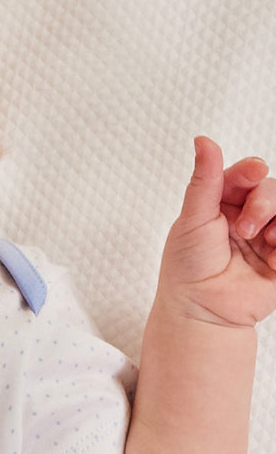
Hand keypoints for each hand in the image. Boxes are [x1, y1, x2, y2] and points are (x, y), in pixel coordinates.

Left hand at [160, 136, 275, 326]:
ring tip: (267, 241)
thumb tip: (203, 140)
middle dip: (264, 203)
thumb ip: (204, 180)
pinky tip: (274, 257)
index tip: (254, 172)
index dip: (251, 170)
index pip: (245, 175)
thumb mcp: (192, 219)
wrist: (202, 313)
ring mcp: (264, 237)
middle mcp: (244, 217)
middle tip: (245, 229)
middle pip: (271, 189)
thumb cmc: (187, 269)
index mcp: (220, 204)